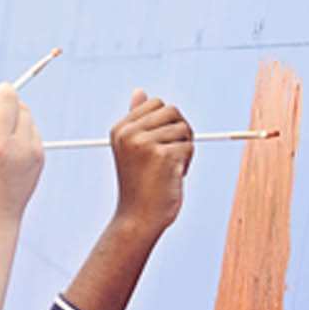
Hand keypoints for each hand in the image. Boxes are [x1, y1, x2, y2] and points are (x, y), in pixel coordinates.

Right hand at [0, 81, 43, 227]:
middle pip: (8, 96)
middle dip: (3, 92)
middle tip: (0, 97)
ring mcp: (21, 150)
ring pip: (23, 109)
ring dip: (14, 111)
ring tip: (4, 129)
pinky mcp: (37, 155)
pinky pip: (33, 127)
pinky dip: (24, 129)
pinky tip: (13, 146)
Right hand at [109, 88, 193, 233]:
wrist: (138, 218)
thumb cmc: (140, 184)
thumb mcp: (135, 148)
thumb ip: (138, 120)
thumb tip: (140, 91)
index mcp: (120, 128)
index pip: (156, 103)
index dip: (166, 123)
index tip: (157, 147)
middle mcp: (128, 133)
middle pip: (172, 111)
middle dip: (179, 132)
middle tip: (168, 157)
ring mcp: (143, 143)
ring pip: (183, 129)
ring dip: (184, 149)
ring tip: (169, 169)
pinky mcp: (161, 155)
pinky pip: (188, 146)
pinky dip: (186, 162)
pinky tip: (173, 177)